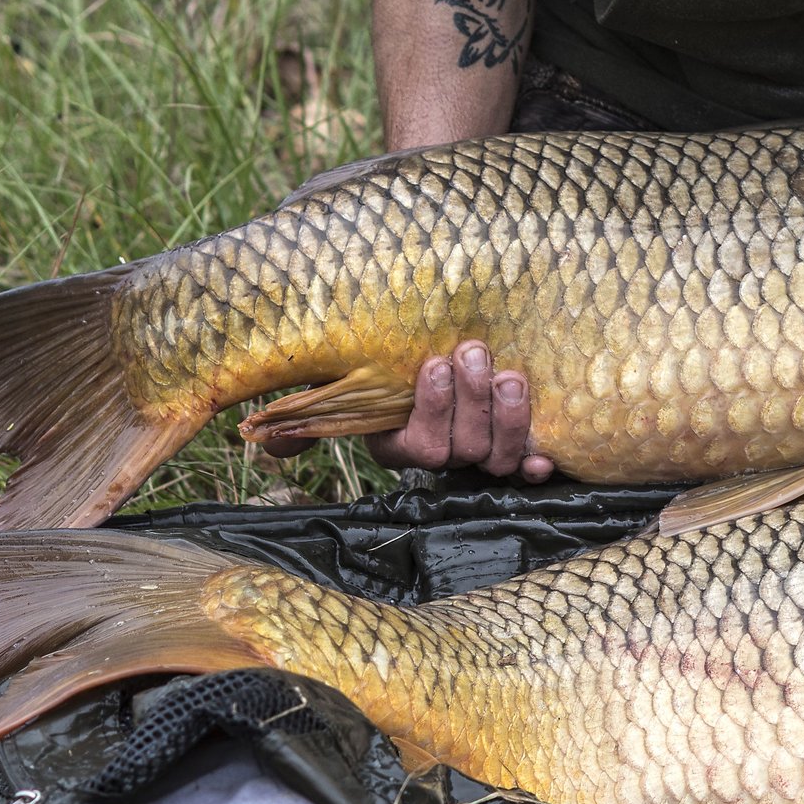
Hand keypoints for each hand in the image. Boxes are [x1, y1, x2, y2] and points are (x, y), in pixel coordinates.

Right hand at [261, 342, 552, 478]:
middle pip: (462, 450)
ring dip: (508, 418)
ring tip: (510, 376)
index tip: (434, 364)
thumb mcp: (338, 371)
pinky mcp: (518, 444)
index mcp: (398, 442)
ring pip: (497, 455)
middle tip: (472, 355)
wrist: (436, 337)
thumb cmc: (381, 351)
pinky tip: (547, 454)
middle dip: (470, 403)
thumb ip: (305, 404)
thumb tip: (257, 437)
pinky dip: (539, 460)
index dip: (430, 409)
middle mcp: (443, 453)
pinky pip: (530, 465)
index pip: (416, 445)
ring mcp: (482, 451)